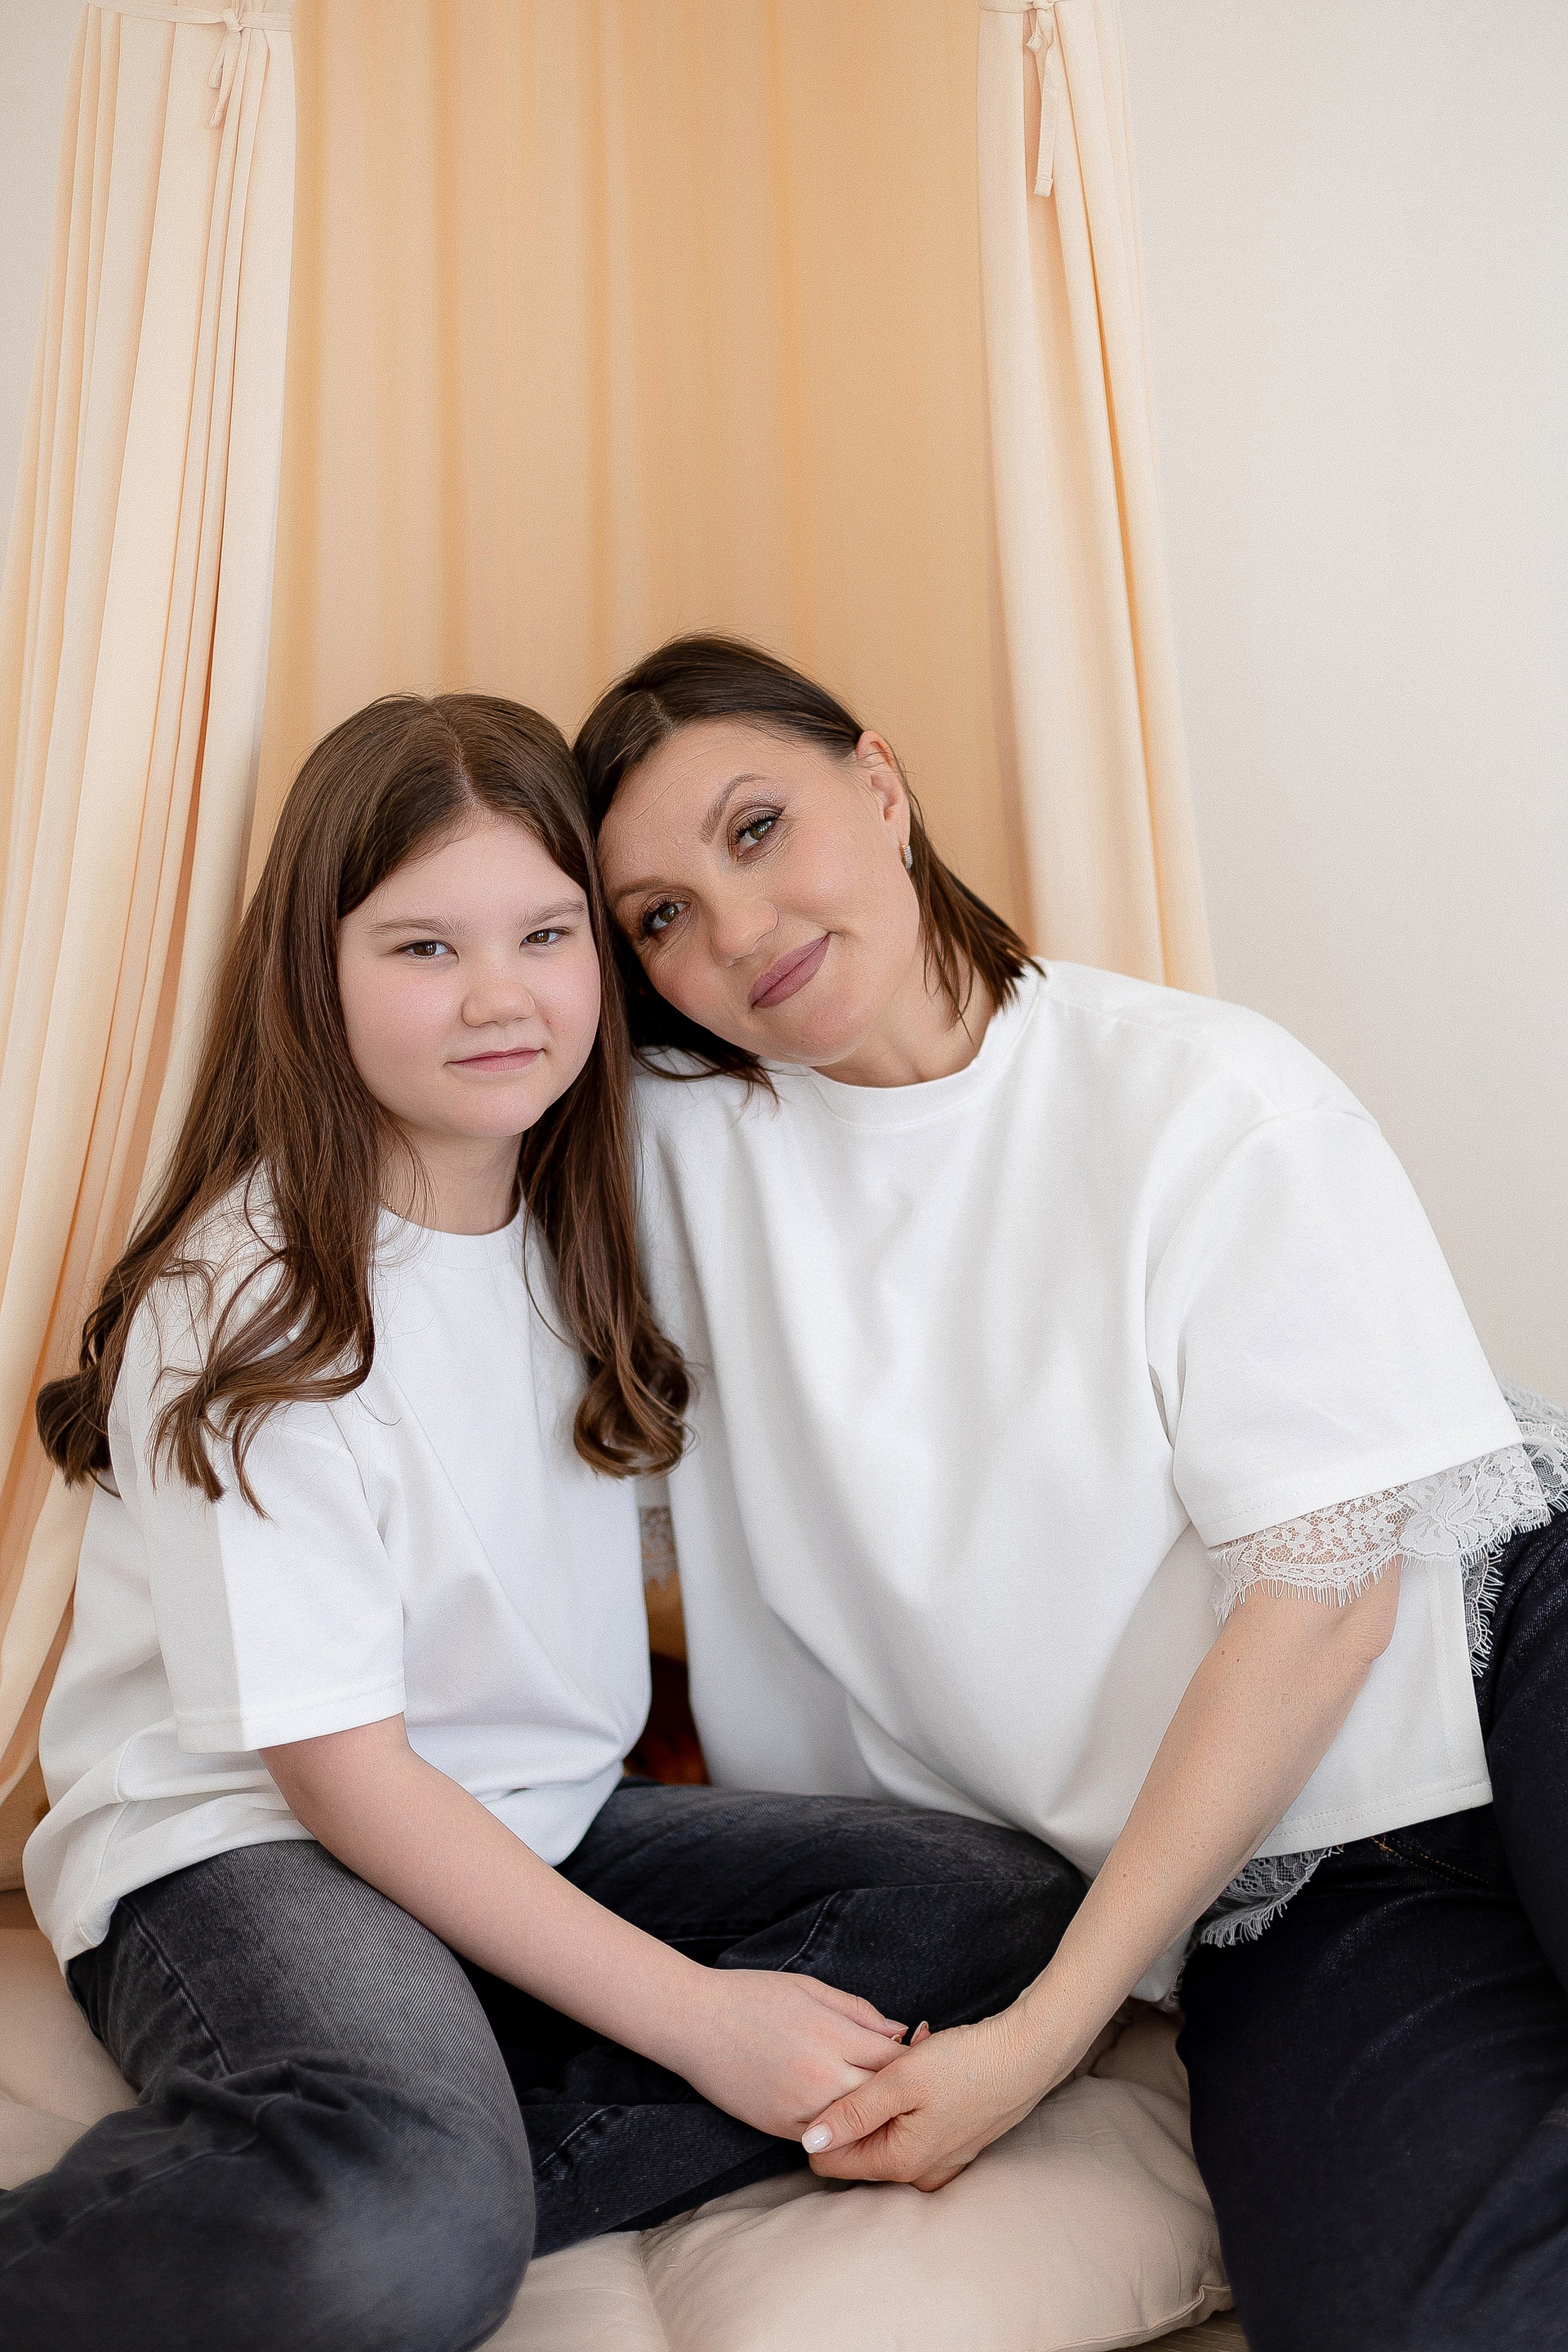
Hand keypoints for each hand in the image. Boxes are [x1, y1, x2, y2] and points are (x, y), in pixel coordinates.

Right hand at [668, 1969, 909, 2139]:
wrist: (694, 2022)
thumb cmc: (751, 1996)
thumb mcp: (809, 1987)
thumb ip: (857, 2010)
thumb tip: (897, 2031)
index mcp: (833, 2033)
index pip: (893, 2059)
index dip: (909, 2061)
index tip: (915, 2060)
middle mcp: (823, 2074)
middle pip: (882, 2095)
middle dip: (897, 2093)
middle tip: (908, 2091)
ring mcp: (801, 2105)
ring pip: (857, 2123)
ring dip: (871, 2118)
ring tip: (882, 2111)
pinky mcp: (780, 2126)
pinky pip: (825, 2138)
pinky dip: (839, 2132)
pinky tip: (844, 2122)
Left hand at [799, 2007, 1051, 2189]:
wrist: (1028, 2054)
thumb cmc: (966, 2063)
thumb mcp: (900, 2080)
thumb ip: (852, 2112)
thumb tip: (809, 2141)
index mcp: (899, 2163)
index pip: (830, 2162)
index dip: (823, 2123)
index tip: (838, 2085)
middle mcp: (918, 2174)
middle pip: (858, 2148)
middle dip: (861, 2105)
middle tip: (886, 2066)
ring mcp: (939, 2163)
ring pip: (886, 2133)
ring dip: (887, 2098)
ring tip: (912, 2061)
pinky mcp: (954, 2145)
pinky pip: (913, 2128)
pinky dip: (911, 2100)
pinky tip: (927, 2068)